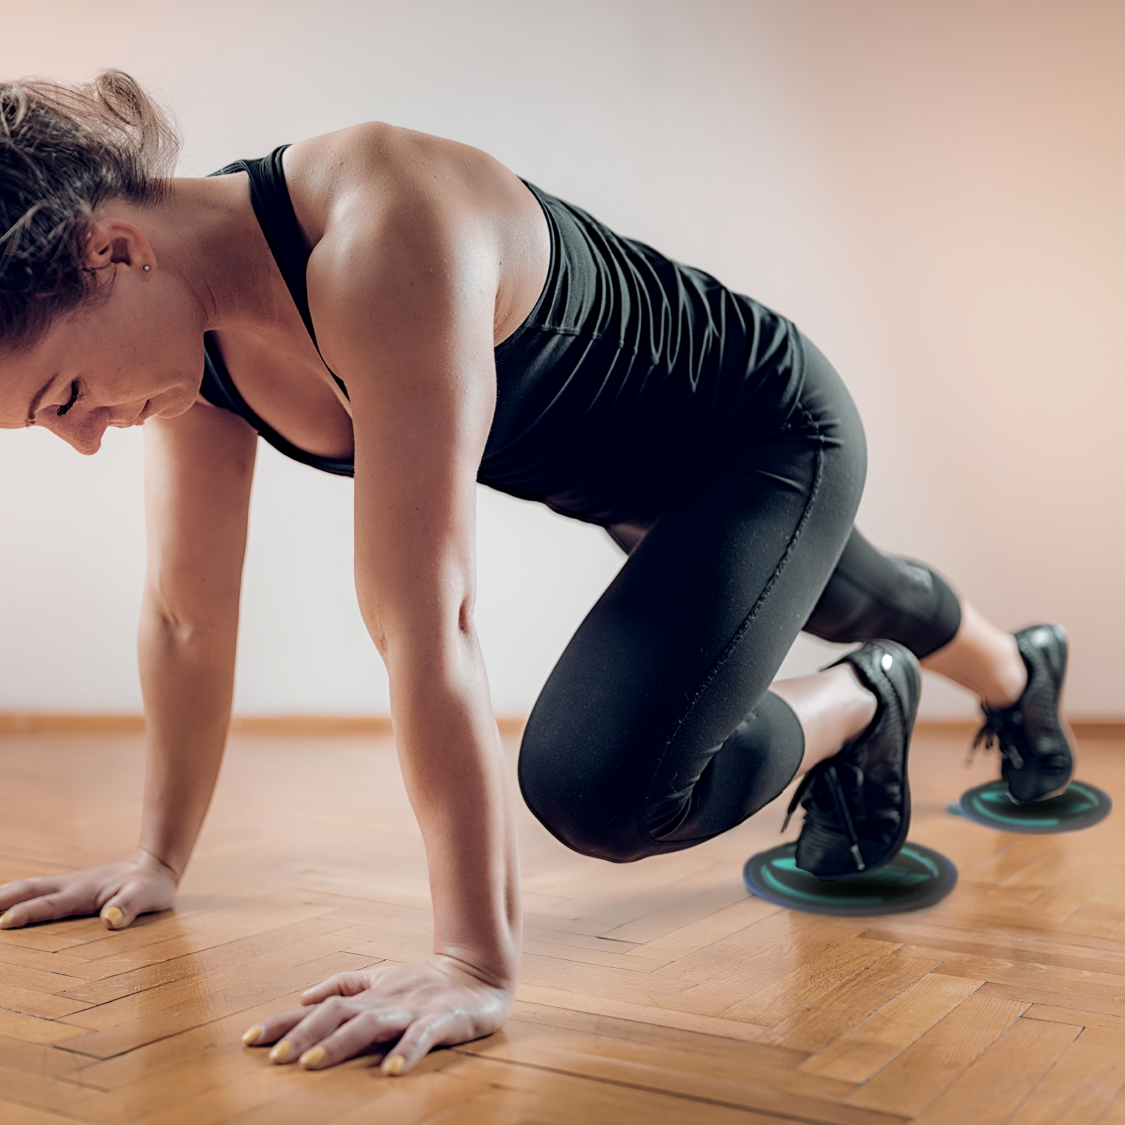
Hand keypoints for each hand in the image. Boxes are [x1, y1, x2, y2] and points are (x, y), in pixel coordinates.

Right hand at [0, 849, 177, 930]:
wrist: (155, 865)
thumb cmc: (151, 886)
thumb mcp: (147, 896)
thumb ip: (129, 906)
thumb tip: (110, 920)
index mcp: (84, 891)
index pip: (51, 904)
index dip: (28, 913)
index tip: (5, 922)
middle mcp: (70, 885)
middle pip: (29, 889)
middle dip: (1, 899)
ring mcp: (68, 884)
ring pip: (29, 886)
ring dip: (4, 895)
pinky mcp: (69, 887)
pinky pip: (36, 890)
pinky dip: (15, 894)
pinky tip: (5, 902)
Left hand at [242, 956, 512, 1073]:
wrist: (479, 972)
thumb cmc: (425, 982)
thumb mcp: (381, 980)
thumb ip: (345, 985)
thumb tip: (303, 996)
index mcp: (368, 996)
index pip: (318, 1008)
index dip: (285, 1022)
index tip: (248, 1039)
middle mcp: (384, 1002)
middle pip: (338, 1015)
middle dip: (305, 1035)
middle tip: (276, 1058)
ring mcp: (412, 1011)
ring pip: (370, 1025)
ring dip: (339, 1044)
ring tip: (313, 1064)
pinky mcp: (441, 1021)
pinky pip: (421, 1037)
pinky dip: (405, 1052)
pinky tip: (389, 1072)